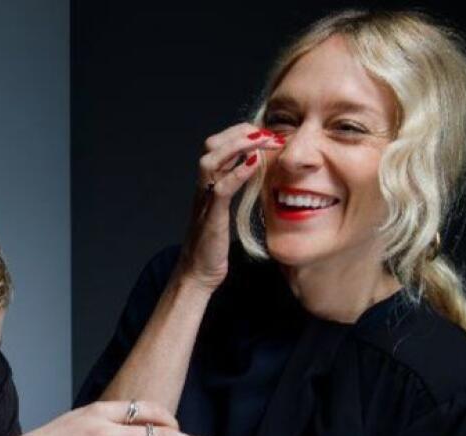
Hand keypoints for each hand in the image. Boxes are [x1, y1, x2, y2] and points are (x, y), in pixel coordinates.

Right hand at [182, 123, 284, 289]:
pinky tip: (254, 163)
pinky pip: (221, 188)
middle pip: (212, 145)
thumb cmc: (212, 246)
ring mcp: (204, 201)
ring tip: (262, 140)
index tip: (265, 133)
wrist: (197, 274)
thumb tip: (253, 171)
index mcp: (207, 185)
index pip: (217, 145)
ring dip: (238, 145)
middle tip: (268, 133)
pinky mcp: (211, 217)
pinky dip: (237, 173)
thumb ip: (233, 189)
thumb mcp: (224, 211)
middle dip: (240, 132)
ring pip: (211, 160)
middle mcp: (202, 188)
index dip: (240, 134)